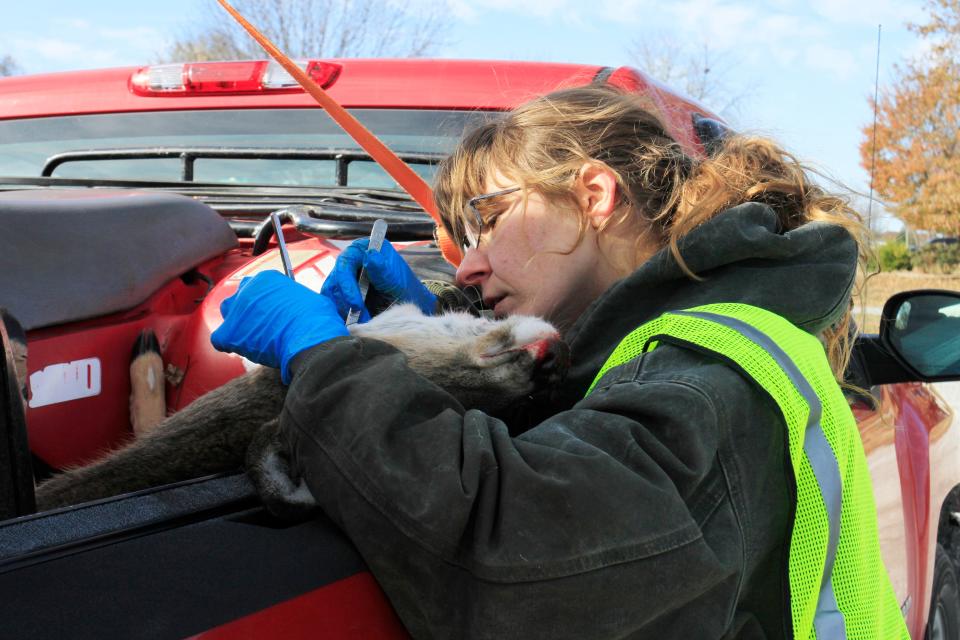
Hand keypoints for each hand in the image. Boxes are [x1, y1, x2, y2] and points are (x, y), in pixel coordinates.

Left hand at [211, 271, 347, 382]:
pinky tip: (245, 349)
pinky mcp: (229, 333)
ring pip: (229, 314)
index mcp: (267, 279)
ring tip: (254, 337)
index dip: (266, 302)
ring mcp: (237, 310)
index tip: (274, 312)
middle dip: (250, 309)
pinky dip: (230, 345)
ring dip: (239, 324)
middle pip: (241, 297)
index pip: (259, 287)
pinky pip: (221, 339)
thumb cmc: (316, 319)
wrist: (309, 337)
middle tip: (265, 324)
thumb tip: (298, 307)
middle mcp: (248, 289)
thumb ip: (295, 297)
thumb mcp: (309, 297)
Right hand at [321, 238, 436, 322]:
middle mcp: (350, 261)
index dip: (346, 284)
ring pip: (332, 294)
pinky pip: (334, 304)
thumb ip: (383, 270)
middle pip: (335, 280)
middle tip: (358, 321)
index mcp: (363, 249)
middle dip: (345, 303)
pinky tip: (353, 324)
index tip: (356, 304)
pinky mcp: (341, 293)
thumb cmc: (405, 288)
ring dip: (343, 310)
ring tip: (358, 324)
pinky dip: (341, 315)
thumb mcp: (396, 280)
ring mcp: (344, 277)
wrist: (407, 306)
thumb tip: (370, 256)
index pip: (345, 263)